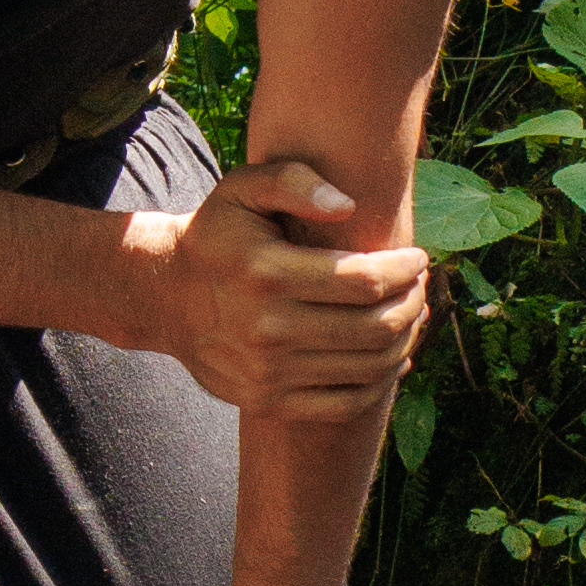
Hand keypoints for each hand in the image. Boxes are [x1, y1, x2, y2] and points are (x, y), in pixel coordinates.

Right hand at [139, 164, 432, 419]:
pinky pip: (345, 404)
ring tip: (411, 315)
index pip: (364, 279)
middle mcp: (267, 327)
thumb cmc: (217, 235)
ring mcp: (267, 372)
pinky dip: (380, 383)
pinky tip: (390, 358)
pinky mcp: (267, 402)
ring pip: (368, 367)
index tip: (419, 258)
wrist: (165, 296)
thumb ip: (293, 181)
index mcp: (266, 272)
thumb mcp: (242, 189)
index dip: (405, 270)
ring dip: (405, 341)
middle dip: (413, 304)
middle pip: (375, 326)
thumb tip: (347, 206)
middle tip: (420, 287)